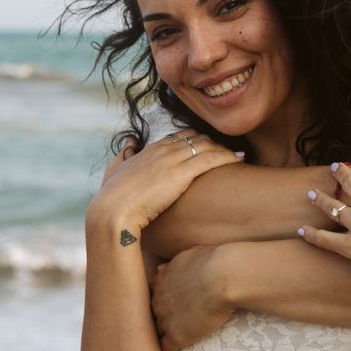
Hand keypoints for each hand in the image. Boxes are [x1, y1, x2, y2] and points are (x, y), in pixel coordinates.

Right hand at [89, 130, 244, 235]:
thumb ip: (122, 155)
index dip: (196, 141)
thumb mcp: (113, 171)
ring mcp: (173, 160)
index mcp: (150, 149)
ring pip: (206, 145)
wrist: (112, 213)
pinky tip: (239, 159)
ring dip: (224, 148)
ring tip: (237, 155)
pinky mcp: (182, 173)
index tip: (208, 148)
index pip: (180, 136)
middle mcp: (163, 150)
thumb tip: (130, 142)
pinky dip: (228, 156)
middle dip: (213, 143)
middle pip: (196, 137)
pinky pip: (211, 159)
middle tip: (227, 152)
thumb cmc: (111, 198)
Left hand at [150, 244, 235, 350]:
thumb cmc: (213, 261)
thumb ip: (172, 265)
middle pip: (151, 314)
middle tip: (168, 324)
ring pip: (156, 332)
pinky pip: (164, 349)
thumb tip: (160, 268)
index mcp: (161, 281)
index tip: (167, 306)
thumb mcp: (189, 255)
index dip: (160, 302)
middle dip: (158, 319)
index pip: (152, 295)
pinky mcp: (176, 337)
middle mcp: (158, 301)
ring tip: (167, 343)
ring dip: (162, 336)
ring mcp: (165, 320)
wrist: (223, 277)